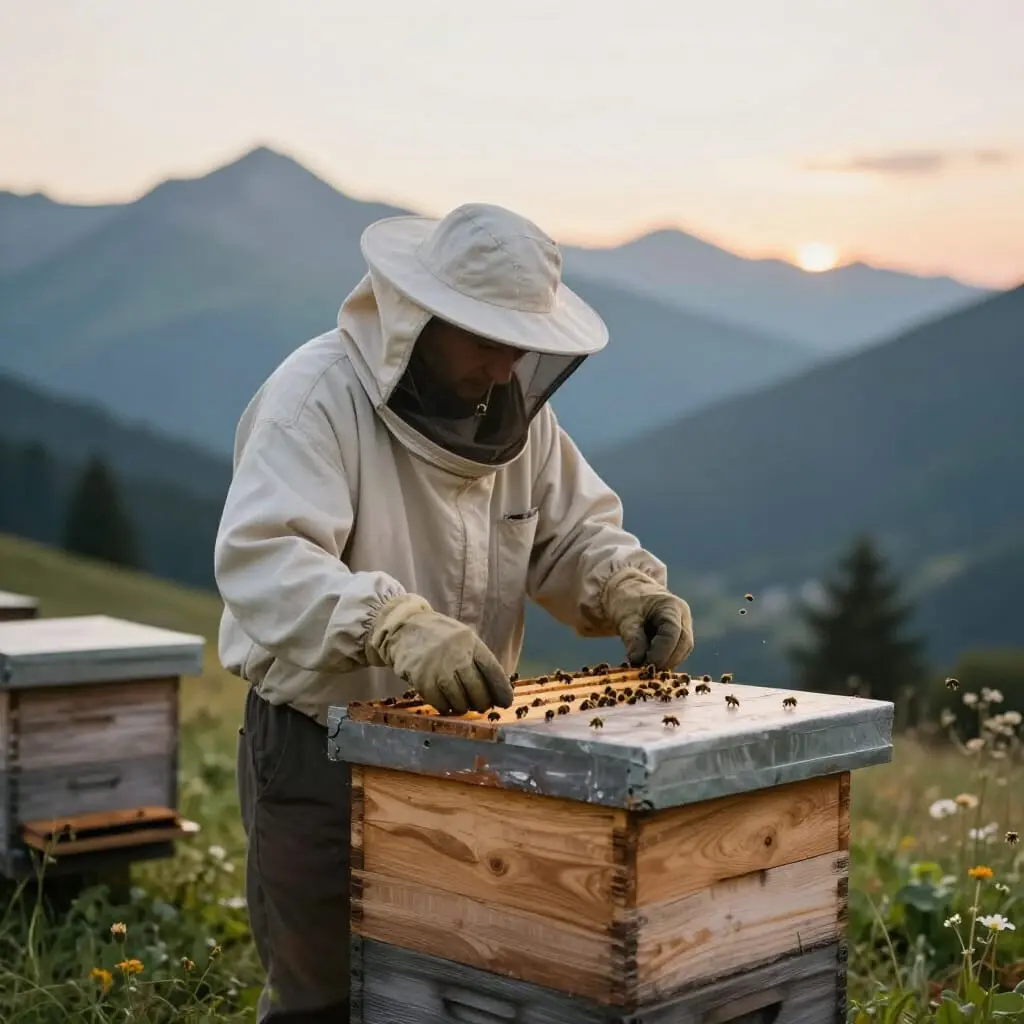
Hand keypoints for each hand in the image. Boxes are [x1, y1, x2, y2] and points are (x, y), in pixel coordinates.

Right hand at [367, 594, 513, 714]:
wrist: (403, 627)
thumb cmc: (437, 635)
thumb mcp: (461, 637)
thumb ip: (476, 658)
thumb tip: (494, 689)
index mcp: (470, 642)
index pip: (492, 670)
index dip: (501, 689)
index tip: (505, 702)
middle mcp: (457, 655)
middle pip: (477, 689)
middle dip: (482, 702)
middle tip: (481, 706)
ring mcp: (439, 668)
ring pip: (459, 700)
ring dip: (464, 707)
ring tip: (463, 705)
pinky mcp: (422, 679)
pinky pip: (439, 703)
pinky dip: (445, 708)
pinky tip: (447, 705)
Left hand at [603, 568, 693, 669]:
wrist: (629, 592)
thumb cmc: (627, 602)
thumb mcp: (625, 618)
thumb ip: (633, 639)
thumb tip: (638, 662)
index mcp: (671, 606)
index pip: (673, 633)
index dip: (662, 652)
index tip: (647, 666)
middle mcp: (683, 616)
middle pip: (683, 644)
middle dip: (666, 661)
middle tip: (647, 673)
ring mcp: (684, 625)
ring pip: (683, 650)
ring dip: (667, 663)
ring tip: (647, 670)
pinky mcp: (679, 636)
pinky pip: (677, 652)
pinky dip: (665, 660)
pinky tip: (650, 666)